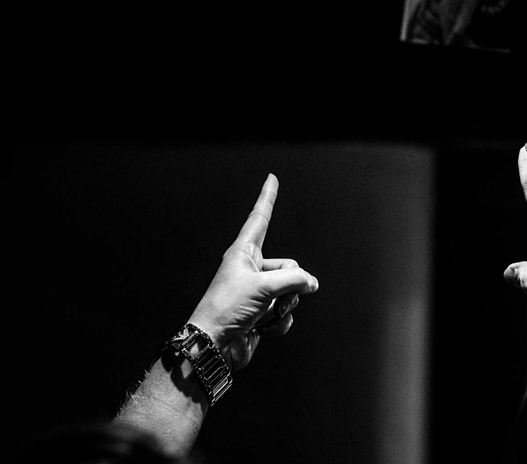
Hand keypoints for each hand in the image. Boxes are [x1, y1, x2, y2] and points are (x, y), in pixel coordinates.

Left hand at [187, 174, 318, 373]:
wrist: (214, 346)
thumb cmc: (226, 309)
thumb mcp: (263, 287)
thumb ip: (294, 280)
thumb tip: (312, 284)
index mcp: (243, 253)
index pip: (260, 218)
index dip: (267, 198)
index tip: (272, 179)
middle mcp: (251, 270)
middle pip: (289, 267)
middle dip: (289, 285)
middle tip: (273, 297)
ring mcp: (258, 293)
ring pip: (291, 291)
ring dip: (282, 306)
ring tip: (262, 315)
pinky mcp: (262, 313)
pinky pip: (286, 313)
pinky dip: (278, 323)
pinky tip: (261, 329)